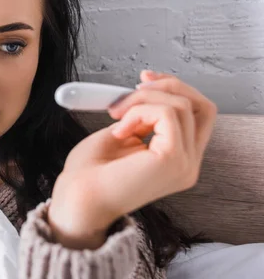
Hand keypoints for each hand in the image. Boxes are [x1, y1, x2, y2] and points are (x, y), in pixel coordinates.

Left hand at [48, 70, 217, 248]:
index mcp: (178, 160)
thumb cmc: (89, 173)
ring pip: (182, 105)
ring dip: (142, 101)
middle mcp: (188, 164)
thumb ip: (141, 117)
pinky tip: (120, 130)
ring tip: (117, 117)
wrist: (76, 198)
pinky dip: (139, 112)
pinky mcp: (173, 159)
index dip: (175, 90)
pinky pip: (167, 113)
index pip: (198, 115)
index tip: (143, 80)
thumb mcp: (120, 134)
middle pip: (202, 107)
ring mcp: (185, 164)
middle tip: (134, 88)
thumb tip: (146, 90)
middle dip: (168, 86)